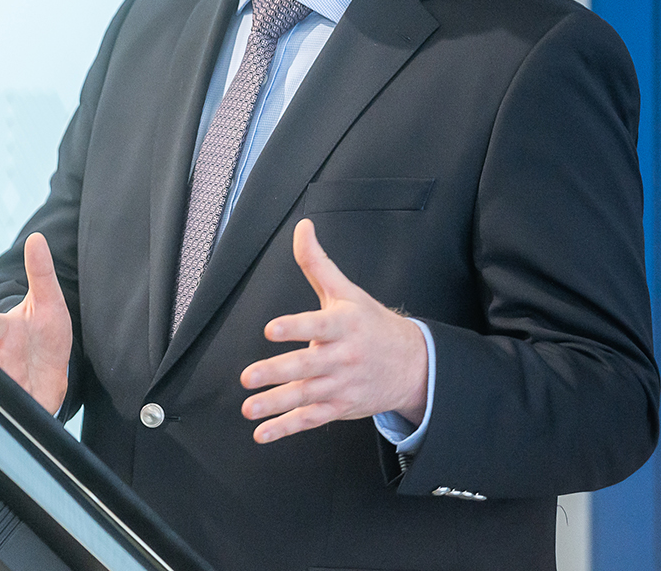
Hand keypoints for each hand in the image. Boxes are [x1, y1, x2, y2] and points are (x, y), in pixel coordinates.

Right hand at [0, 232, 71, 414]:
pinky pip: (12, 412)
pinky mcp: (19, 404)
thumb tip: (36, 238)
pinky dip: (13, 415)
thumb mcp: (49, 302)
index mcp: (6, 332)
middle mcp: (1, 357)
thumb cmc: (45, 331)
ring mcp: (9, 382)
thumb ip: (41, 273)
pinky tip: (14, 423)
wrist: (54, 369)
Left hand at [238, 218, 428, 443]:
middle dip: (277, 372)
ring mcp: (340, 385)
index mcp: (343, 326)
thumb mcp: (346, 291)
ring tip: (248, 408)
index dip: (295, 327)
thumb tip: (302, 228)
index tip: (271, 329)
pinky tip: (263, 432)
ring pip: (305, 396)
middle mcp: (341, 357)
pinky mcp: (339, 407)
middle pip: (307, 366)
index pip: (317, 325)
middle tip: (249, 376)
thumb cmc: (370, 323)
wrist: (412, 364)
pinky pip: (311, 419)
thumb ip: (318, 263)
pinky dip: (286, 427)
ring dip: (275, 404)